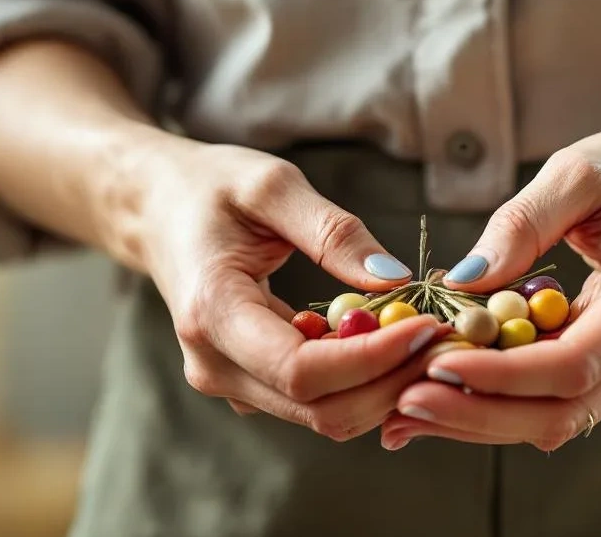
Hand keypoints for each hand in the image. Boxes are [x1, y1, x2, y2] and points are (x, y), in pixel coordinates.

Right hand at [127, 136, 446, 440]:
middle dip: (393, 379)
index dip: (374, 359)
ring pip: (325, 415)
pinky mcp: (249, 385)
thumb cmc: (209, 188)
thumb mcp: (270, 185)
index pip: (303, 371)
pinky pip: (316, 401)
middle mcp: (215, 366)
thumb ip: (332, 231)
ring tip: (426, 333)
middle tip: (444, 332)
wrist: (155, 209)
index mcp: (212, 313)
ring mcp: (229, 383)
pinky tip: (392, 338)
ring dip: (385, 385)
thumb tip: (394, 280)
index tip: (429, 324)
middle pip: (322, 409)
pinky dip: (363, 380)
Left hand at [380, 117, 600, 450]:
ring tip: (402, 409)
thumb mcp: (579, 171)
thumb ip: (522, 223)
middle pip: (563, 410)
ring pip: (557, 419)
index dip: (501, 376)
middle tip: (400, 404)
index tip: (432, 363)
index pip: (574, 363)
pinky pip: (556, 400)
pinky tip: (439, 394)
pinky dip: (497, 402)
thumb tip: (462, 281)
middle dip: (477, 413)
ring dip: (478, 420)